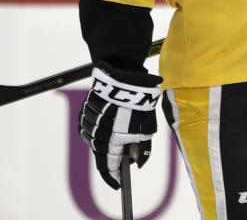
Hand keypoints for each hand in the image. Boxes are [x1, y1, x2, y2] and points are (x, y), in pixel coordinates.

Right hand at [78, 64, 161, 188]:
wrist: (123, 77)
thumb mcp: (146, 128)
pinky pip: (91, 127)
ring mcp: (88, 123)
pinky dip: (101, 129)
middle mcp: (95, 134)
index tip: (119, 184)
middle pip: (101, 154)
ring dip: (107, 141)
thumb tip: (137, 163)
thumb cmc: (138, 103)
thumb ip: (143, 149)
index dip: (114, 177)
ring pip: (96, 140)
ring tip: (122, 131)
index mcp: (110, 140)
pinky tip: (112, 122)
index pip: (108, 166)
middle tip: (127, 155)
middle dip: (114, 156)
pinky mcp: (85, 112)